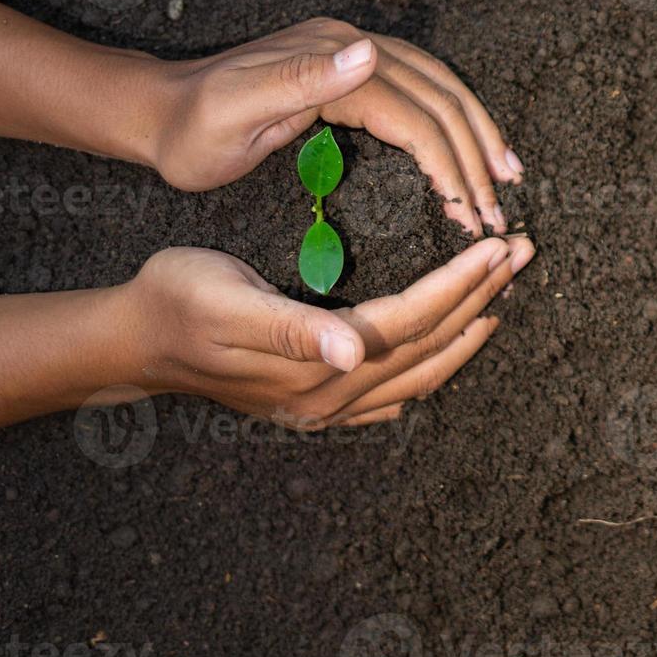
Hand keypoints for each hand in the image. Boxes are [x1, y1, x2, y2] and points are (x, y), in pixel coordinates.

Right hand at [119, 236, 533, 426]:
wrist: (134, 342)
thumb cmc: (177, 301)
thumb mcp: (226, 300)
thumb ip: (292, 328)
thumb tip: (352, 351)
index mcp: (314, 367)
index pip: (409, 320)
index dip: (458, 284)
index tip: (498, 246)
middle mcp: (330, 398)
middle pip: (427, 344)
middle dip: (481, 297)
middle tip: (522, 252)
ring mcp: (327, 410)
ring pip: (421, 372)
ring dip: (469, 329)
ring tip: (505, 291)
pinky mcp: (320, 407)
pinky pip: (396, 393)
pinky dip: (434, 365)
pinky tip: (455, 344)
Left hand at [151, 18, 523, 235]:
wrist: (157, 111)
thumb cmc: (191, 132)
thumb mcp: (234, 112)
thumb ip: (302, 80)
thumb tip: (369, 53)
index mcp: (332, 59)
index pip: (415, 114)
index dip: (450, 164)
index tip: (471, 214)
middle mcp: (351, 45)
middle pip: (440, 97)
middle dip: (477, 155)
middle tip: (500, 211)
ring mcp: (354, 52)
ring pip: (440, 89)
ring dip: (478, 134)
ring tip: (507, 177)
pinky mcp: (352, 66)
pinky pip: (421, 90)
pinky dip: (453, 122)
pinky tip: (467, 150)